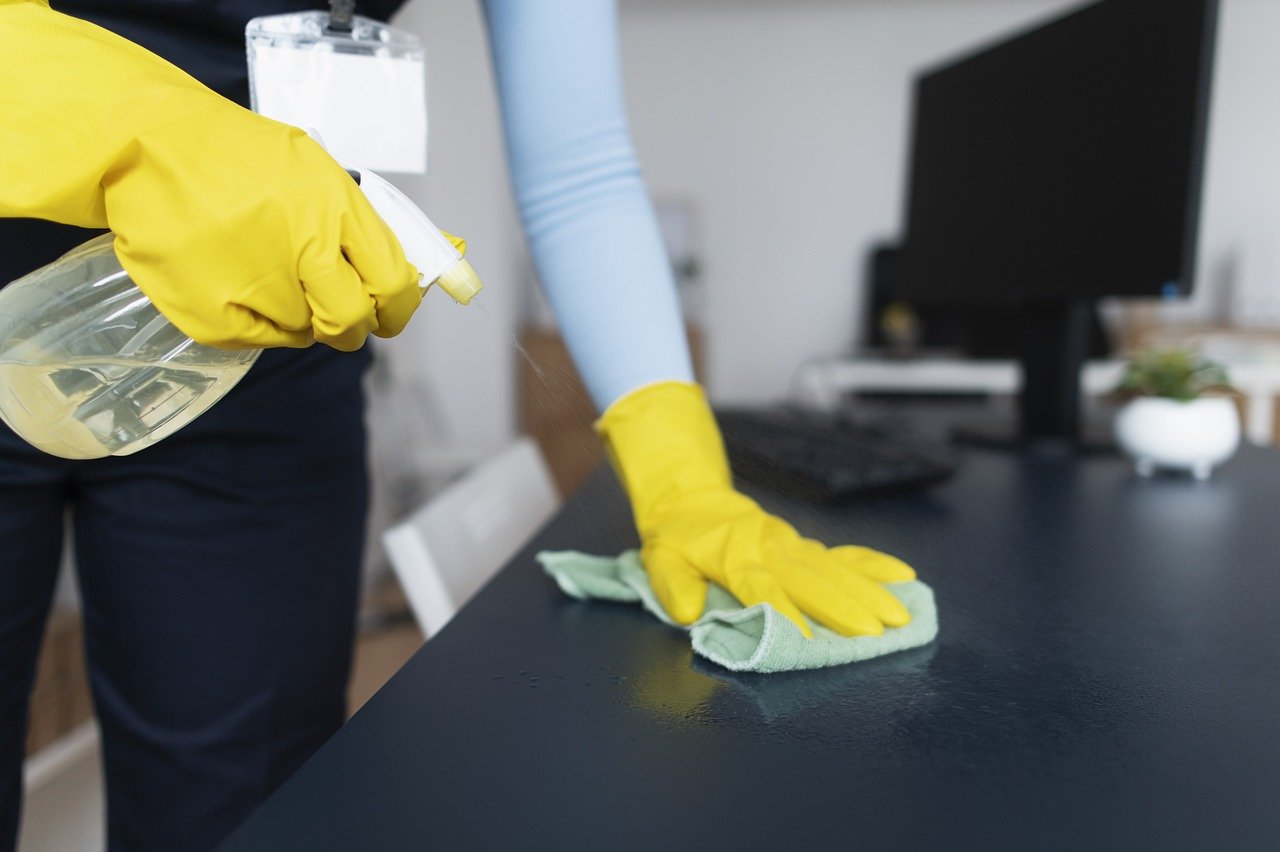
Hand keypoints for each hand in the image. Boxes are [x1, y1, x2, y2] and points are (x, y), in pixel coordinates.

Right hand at [1, 1, 419, 350]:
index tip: (392, 312)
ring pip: (305, 333)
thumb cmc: (238, 158)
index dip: (399, 307)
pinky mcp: (213, 314)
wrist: (144, 145)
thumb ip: (367, 223)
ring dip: (298, 315)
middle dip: (353, 325)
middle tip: (338, 314)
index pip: (394, 283)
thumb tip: (433, 262)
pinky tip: (235, 282)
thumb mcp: (315, 170)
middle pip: (353, 321)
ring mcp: (254, 283)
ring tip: (264, 272)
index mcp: (334, 205)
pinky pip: (261, 340)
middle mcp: (300, 246)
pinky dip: (257, 321)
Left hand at [597, 382, 915, 637]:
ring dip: (868, 591)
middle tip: (876, 631)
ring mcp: (791, 545)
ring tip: (900, 614)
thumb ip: (673, 586)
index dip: (784, 613)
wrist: (691, 498)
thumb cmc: (676, 538)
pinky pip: (841, 554)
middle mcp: (770, 550)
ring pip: (833, 569)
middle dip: (843, 606)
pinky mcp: (802, 544)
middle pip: (810, 580)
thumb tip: (688, 613)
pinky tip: (903, 576)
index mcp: (734, 557)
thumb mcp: (660, 560)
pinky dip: (872, 565)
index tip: (807, 638)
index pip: (762, 589)